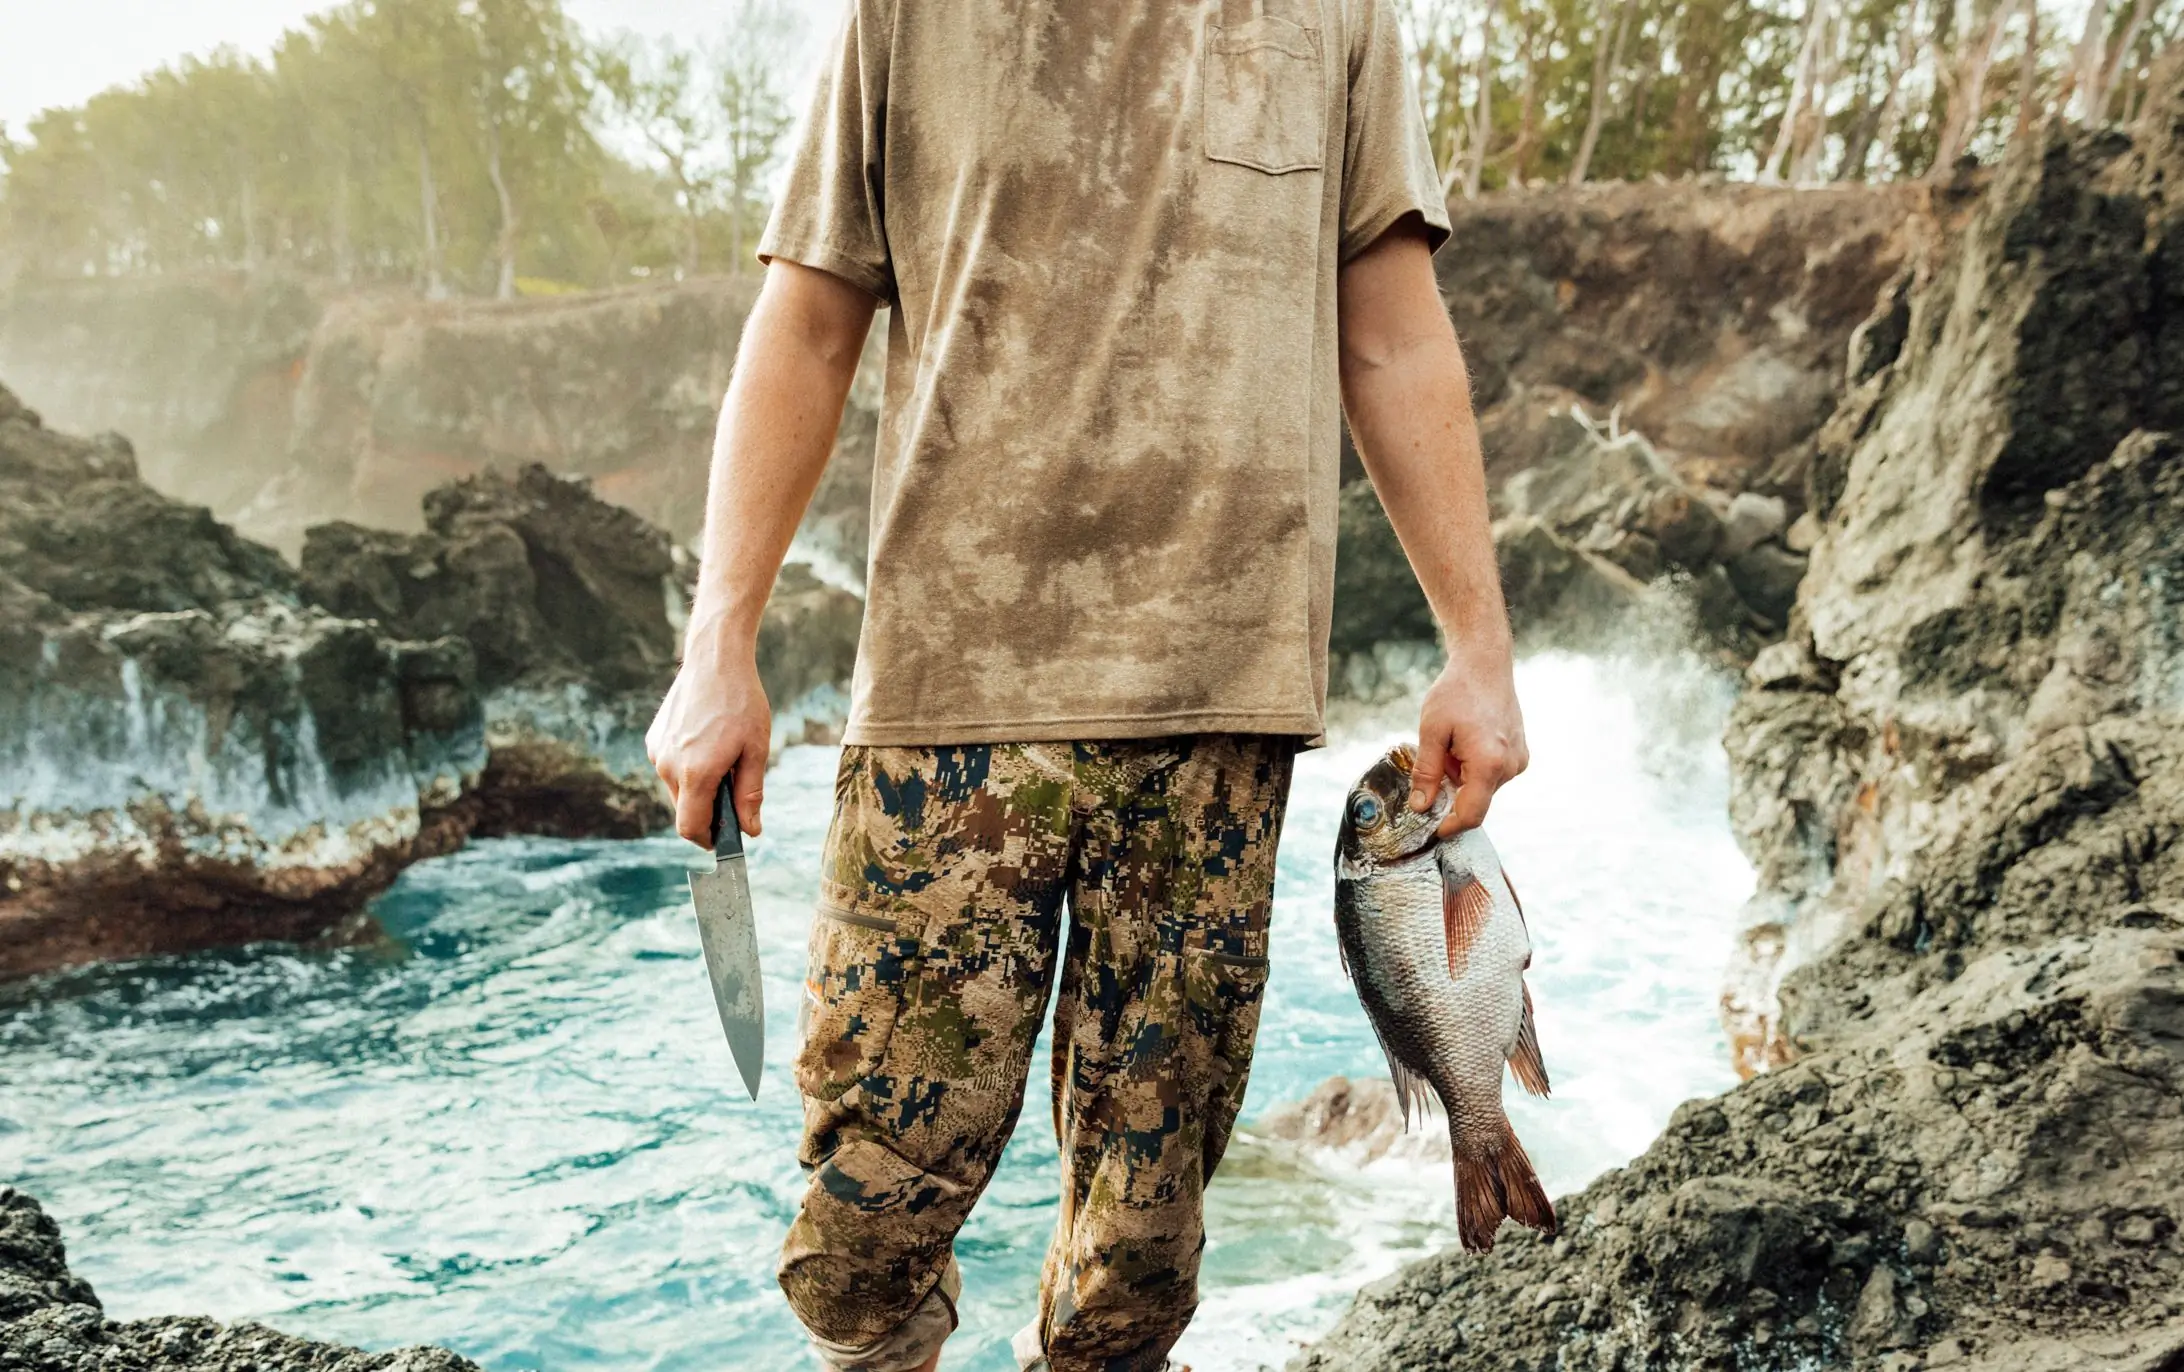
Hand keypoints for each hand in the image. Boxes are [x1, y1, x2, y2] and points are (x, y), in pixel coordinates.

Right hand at [646, 631, 770, 844]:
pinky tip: (707, 744)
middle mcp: (668, 766)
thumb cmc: (741, 702)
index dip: (708, 840)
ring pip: (677, 790)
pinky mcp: (654, 740)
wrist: (714, 659)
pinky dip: (687, 769)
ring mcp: (657, 752)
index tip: (725, 838)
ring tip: (723, 760)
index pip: (690, 828)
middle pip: (685, 811)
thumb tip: (750, 831)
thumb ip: (749, 794)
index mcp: (695, 773)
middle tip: (735, 792)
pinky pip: (670, 768)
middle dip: (708, 812)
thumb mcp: (756, 750)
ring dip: (698, 788)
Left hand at [1409, 643, 1526, 834]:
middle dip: (1452, 794)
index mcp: (1488, 763)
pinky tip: (1466, 742)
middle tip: (1434, 766)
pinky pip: (1494, 774)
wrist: (1485, 664)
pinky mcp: (1520, 754)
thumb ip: (1426, 772)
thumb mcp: (1431, 731)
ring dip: (1463, 778)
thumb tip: (1421, 806)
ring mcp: (1518, 760)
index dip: (1449, 826)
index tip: (1431, 828)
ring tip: (1452, 745)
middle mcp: (1510, 766)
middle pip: (1476, 801)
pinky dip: (1476, 768)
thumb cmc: (1456, 692)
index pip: (1471, 814)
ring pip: (1484, 788)